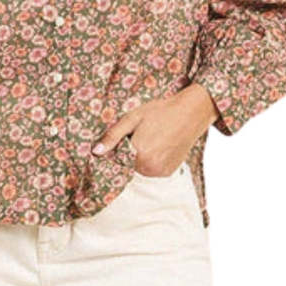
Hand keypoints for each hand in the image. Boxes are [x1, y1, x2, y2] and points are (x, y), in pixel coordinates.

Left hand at [91, 83, 218, 176]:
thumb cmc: (160, 111)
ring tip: (151, 138)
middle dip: (129, 151)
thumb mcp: (132, 118)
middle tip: (140, 134)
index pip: (115, 158)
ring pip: (139, 168)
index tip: (125, 136)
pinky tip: (160, 146)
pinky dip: (152, 161)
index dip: (117, 147)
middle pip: (127, 164)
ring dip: (140, 157)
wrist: (190, 113)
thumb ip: (113, 136)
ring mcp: (160, 172)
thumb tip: (96, 152)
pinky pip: (152, 170)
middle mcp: (149, 167)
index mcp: (138, 153)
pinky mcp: (168, 173)